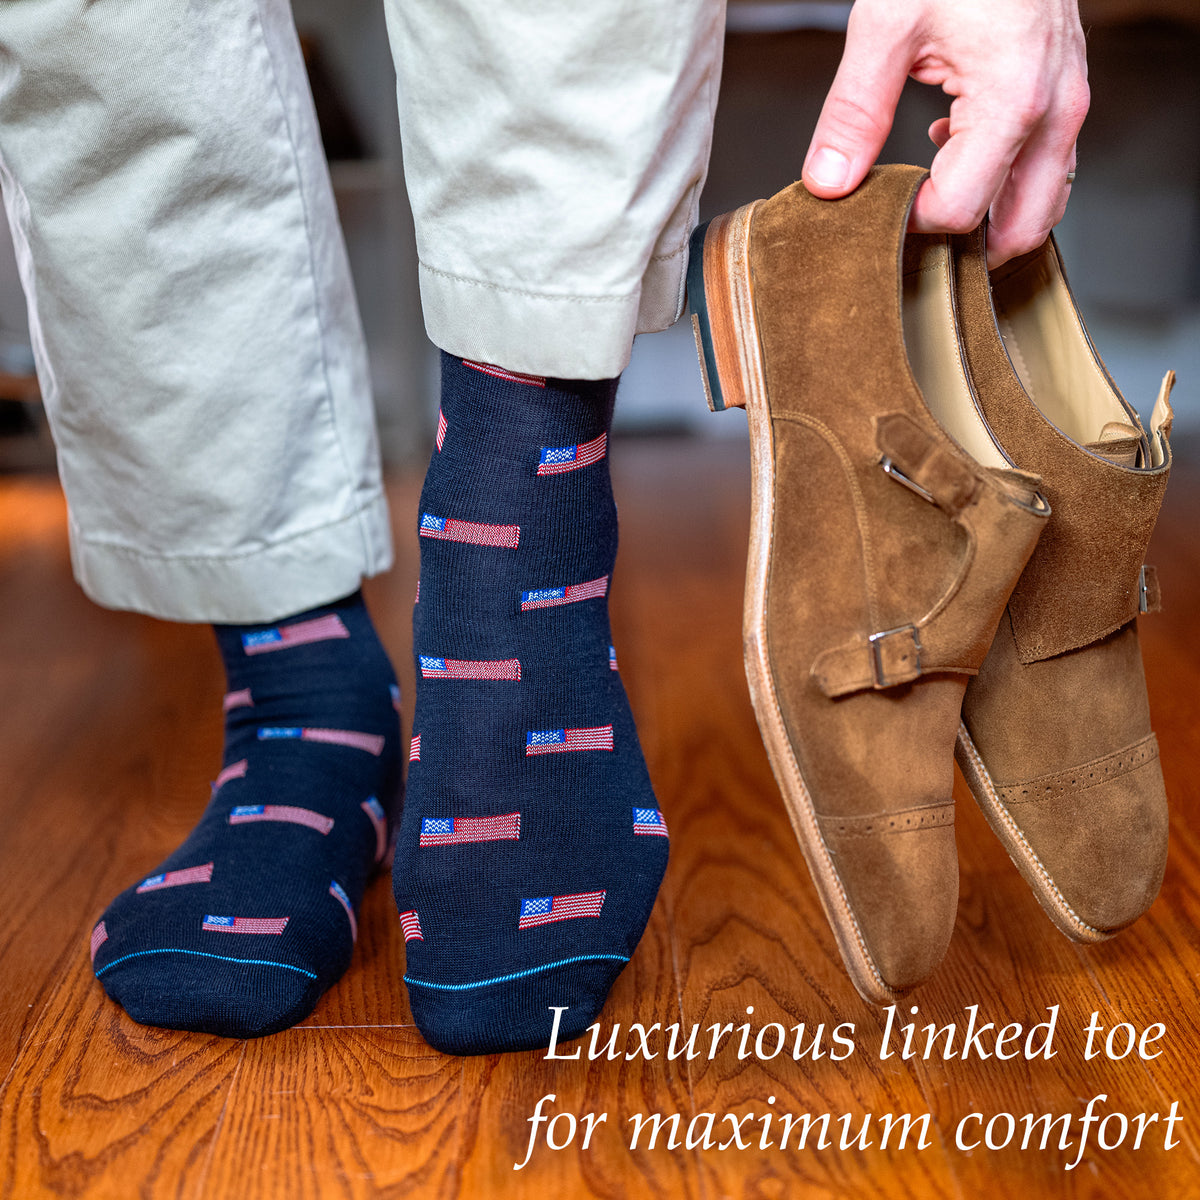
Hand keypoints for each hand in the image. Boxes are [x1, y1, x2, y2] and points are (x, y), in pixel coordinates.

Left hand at [802, 0, 1088, 266]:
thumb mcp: (886, 24)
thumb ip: (853, 112)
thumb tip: (828, 183)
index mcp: (1013, 102)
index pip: (961, 211)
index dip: (913, 224)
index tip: (881, 210)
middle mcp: (1055, 112)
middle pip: (1018, 229)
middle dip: (966, 245)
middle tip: (913, 231)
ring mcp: (1069, 104)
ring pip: (1043, 204)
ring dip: (991, 217)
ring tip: (933, 197)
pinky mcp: (1067, 93)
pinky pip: (1046, 167)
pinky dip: (1006, 180)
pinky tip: (954, 149)